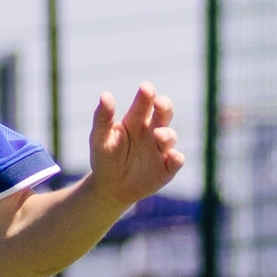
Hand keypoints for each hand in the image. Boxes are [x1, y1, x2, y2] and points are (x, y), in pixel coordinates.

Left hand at [87, 84, 185, 206]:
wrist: (110, 188)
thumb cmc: (104, 158)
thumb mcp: (99, 138)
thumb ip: (102, 118)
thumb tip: (105, 95)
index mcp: (135, 119)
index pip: (144, 102)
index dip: (147, 94)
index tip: (146, 88)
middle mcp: (152, 131)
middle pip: (164, 113)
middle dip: (164, 106)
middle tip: (159, 103)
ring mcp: (161, 149)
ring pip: (170, 136)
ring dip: (167, 134)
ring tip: (158, 134)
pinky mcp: (167, 168)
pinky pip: (176, 161)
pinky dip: (177, 158)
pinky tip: (173, 156)